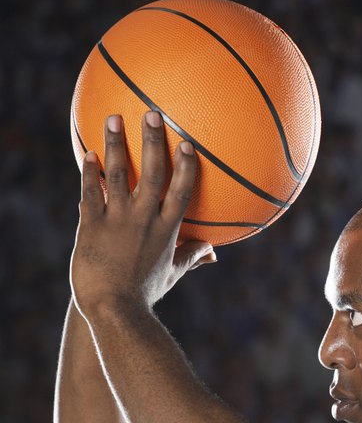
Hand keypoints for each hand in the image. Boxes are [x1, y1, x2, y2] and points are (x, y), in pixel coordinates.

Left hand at [71, 111, 214, 318]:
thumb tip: (213, 252)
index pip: (180, 191)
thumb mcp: (172, 275)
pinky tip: (88, 154)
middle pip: (152, 173)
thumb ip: (191, 257)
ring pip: (118, 175)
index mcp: (166, 230)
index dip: (185, 165)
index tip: (186, 142)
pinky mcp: (91, 226)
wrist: (112, 308)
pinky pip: (90, 193)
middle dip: (153, 141)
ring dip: (116, 144)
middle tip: (152, 114)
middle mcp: (143, 220)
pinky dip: (90, 172)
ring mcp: (117, 221)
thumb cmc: (144, 294)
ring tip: (113, 118)